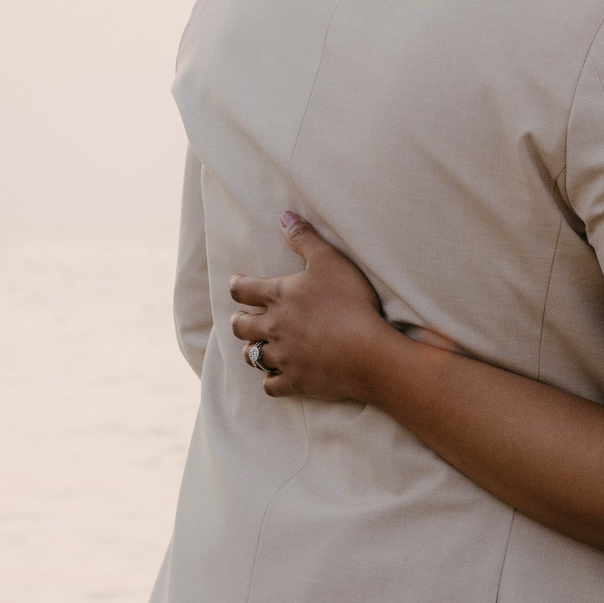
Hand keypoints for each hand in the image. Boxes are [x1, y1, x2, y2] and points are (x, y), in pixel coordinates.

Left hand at [230, 217, 407, 401]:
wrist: (367, 353)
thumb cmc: (350, 303)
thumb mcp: (330, 261)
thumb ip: (305, 238)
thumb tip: (284, 216)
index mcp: (278, 297)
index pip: (242, 289)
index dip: (237, 285)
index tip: (236, 284)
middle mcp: (273, 328)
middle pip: (241, 326)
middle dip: (240, 321)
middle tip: (243, 318)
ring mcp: (283, 357)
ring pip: (252, 356)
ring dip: (252, 350)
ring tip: (257, 346)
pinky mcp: (295, 382)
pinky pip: (271, 385)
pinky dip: (271, 381)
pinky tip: (275, 377)